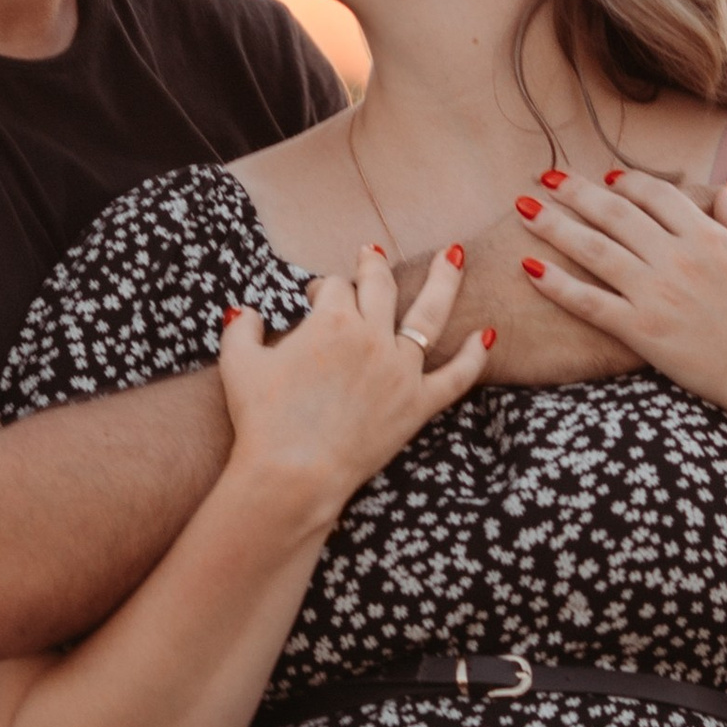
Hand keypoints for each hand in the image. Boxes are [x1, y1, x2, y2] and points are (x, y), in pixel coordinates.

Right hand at [219, 243, 490, 525]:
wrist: (293, 473)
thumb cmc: (262, 419)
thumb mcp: (238, 364)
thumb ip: (241, 328)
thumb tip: (244, 311)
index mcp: (331, 321)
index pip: (332, 287)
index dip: (319, 289)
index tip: (311, 298)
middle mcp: (372, 336)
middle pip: (380, 285)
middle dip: (374, 265)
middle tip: (373, 253)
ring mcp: (400, 370)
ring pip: (431, 314)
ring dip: (445, 280)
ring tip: (456, 255)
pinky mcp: (417, 405)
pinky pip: (457, 377)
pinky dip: (475, 356)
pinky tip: (488, 335)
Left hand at [513, 166, 726, 434]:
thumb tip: (725, 192)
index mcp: (710, 237)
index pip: (659, 195)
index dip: (629, 183)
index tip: (608, 178)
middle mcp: (678, 257)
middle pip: (616, 213)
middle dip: (578, 192)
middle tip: (547, 177)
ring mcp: (657, 293)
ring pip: (593, 249)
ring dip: (554, 225)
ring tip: (524, 208)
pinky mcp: (642, 332)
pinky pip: (590, 303)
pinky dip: (557, 284)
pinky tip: (530, 267)